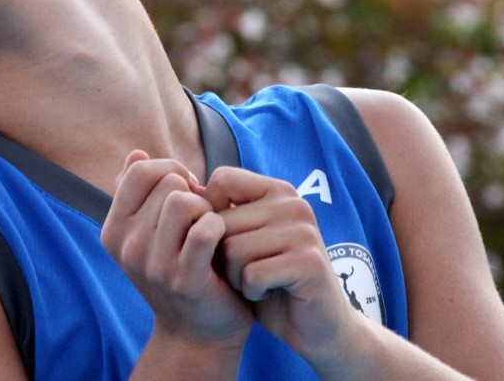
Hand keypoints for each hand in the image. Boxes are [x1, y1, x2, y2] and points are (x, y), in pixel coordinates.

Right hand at [101, 151, 253, 348]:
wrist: (198, 330)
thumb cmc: (180, 269)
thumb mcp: (152, 231)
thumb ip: (141, 193)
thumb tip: (135, 154)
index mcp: (114, 230)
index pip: (140, 169)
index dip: (171, 171)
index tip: (186, 191)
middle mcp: (126, 247)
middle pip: (167, 182)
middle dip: (193, 191)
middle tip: (201, 216)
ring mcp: (152, 265)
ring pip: (184, 200)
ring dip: (206, 208)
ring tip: (209, 228)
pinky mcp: (183, 279)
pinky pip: (205, 229)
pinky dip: (218, 227)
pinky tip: (219, 241)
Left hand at [203, 167, 362, 362]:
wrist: (315, 324)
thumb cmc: (271, 280)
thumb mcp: (243, 241)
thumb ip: (221, 216)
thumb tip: (188, 192)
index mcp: (278, 191)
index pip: (222, 179)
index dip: (209, 214)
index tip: (227, 241)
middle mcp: (294, 204)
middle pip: (221, 223)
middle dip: (223, 257)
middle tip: (248, 271)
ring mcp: (304, 232)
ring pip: (233, 250)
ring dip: (237, 277)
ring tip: (260, 282)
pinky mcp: (309, 263)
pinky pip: (252, 275)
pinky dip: (252, 292)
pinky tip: (270, 293)